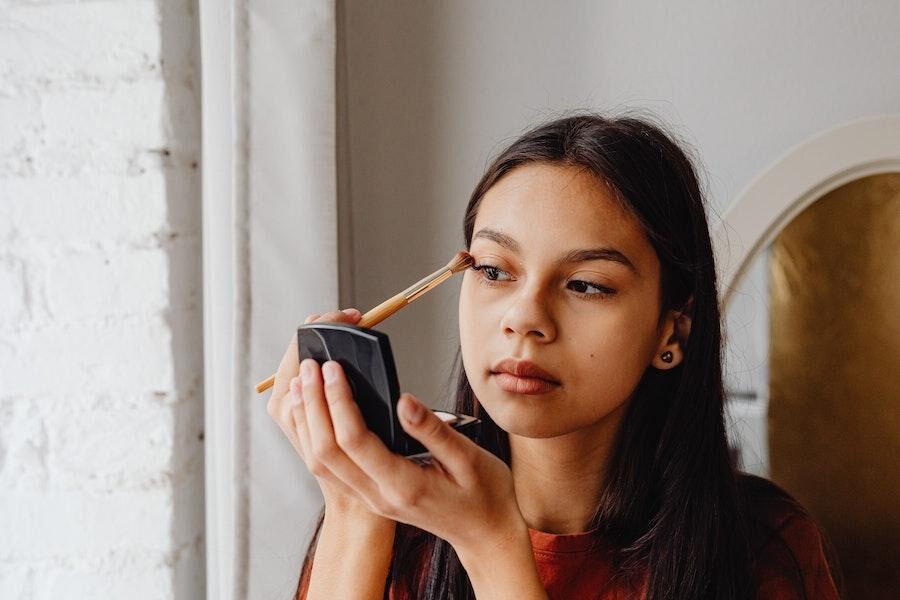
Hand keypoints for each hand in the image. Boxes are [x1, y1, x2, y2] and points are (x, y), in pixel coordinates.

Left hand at [290, 356, 525, 554]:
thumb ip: (434, 430)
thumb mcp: (470, 458)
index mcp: (403, 485)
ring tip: (301, 383)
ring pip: (321, 462)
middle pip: (327, 451)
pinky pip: (330, 467)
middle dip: (313, 405)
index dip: (339, 401)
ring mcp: (371, 499)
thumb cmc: (485, 494)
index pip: (354, 441)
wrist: (486, 535)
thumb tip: (404, 400)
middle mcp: (378, 496)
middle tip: (309, 366)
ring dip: (308, 421)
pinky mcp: (370, 495)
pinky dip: (314, 436)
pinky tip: (314, 412)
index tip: (334, 368)